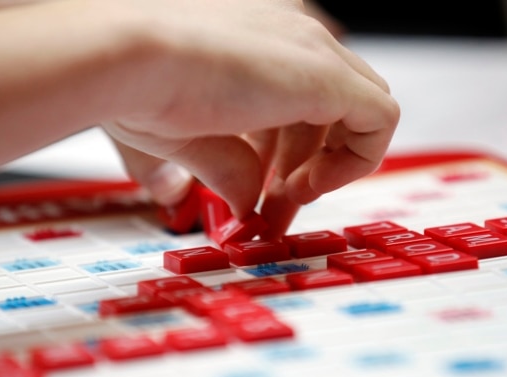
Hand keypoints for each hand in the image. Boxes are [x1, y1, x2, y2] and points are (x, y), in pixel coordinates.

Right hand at [103, 0, 398, 238]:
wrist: (126, 60)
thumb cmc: (134, 86)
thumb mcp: (187, 138)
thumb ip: (228, 168)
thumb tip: (245, 206)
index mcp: (253, 39)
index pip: (294, 96)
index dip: (283, 151)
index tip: (262, 188)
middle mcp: (288, 34)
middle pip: (326, 108)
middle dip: (302, 168)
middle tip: (274, 211)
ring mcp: (311, 50)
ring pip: (356, 112)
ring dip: (323, 170)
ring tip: (284, 204)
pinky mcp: (327, 74)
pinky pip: (380, 120)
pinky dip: (355, 162)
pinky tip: (310, 187)